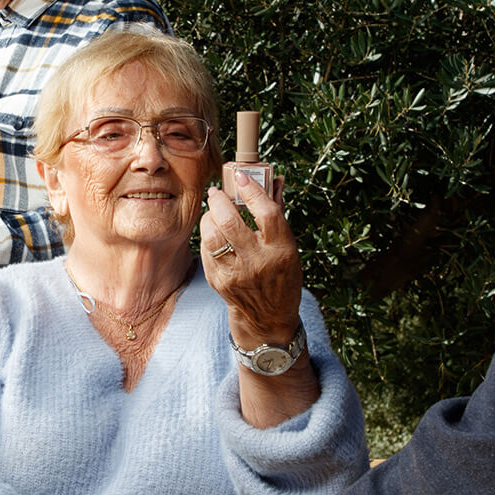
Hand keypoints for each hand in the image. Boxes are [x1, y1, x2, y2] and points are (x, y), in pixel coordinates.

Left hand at [200, 179, 302, 351]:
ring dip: (209, 218)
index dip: (252, 191)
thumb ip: (277, 212)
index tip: (241, 177)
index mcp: (281, 250)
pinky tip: (212, 232)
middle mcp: (259, 262)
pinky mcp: (219, 282)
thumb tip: (274, 179)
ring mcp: (236, 274)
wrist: (268, 316)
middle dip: (220, 201)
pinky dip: (207, 237)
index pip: (266, 213)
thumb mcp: (288, 247)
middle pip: (231, 223)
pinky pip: (206, 251)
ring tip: (213, 212)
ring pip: (213, 237)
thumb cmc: (281, 275)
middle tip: (217, 193)